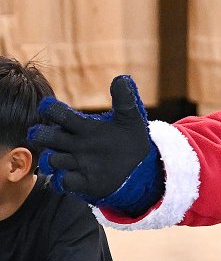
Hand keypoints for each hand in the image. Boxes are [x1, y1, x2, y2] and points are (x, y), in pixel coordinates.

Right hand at [28, 75, 152, 202]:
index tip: (48, 106)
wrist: (141, 168)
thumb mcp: (131, 120)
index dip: (51, 109)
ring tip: (57, 159)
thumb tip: (122, 78)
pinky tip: (69, 179)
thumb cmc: (131, 140)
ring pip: (53, 159)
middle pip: (48, 136)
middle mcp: (75, 144)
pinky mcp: (83, 182)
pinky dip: (64, 181)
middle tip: (38, 133)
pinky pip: (66, 182)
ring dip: (52, 159)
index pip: (60, 115)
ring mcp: (77, 163)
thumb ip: (125, 101)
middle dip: (41, 135)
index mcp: (83, 127)